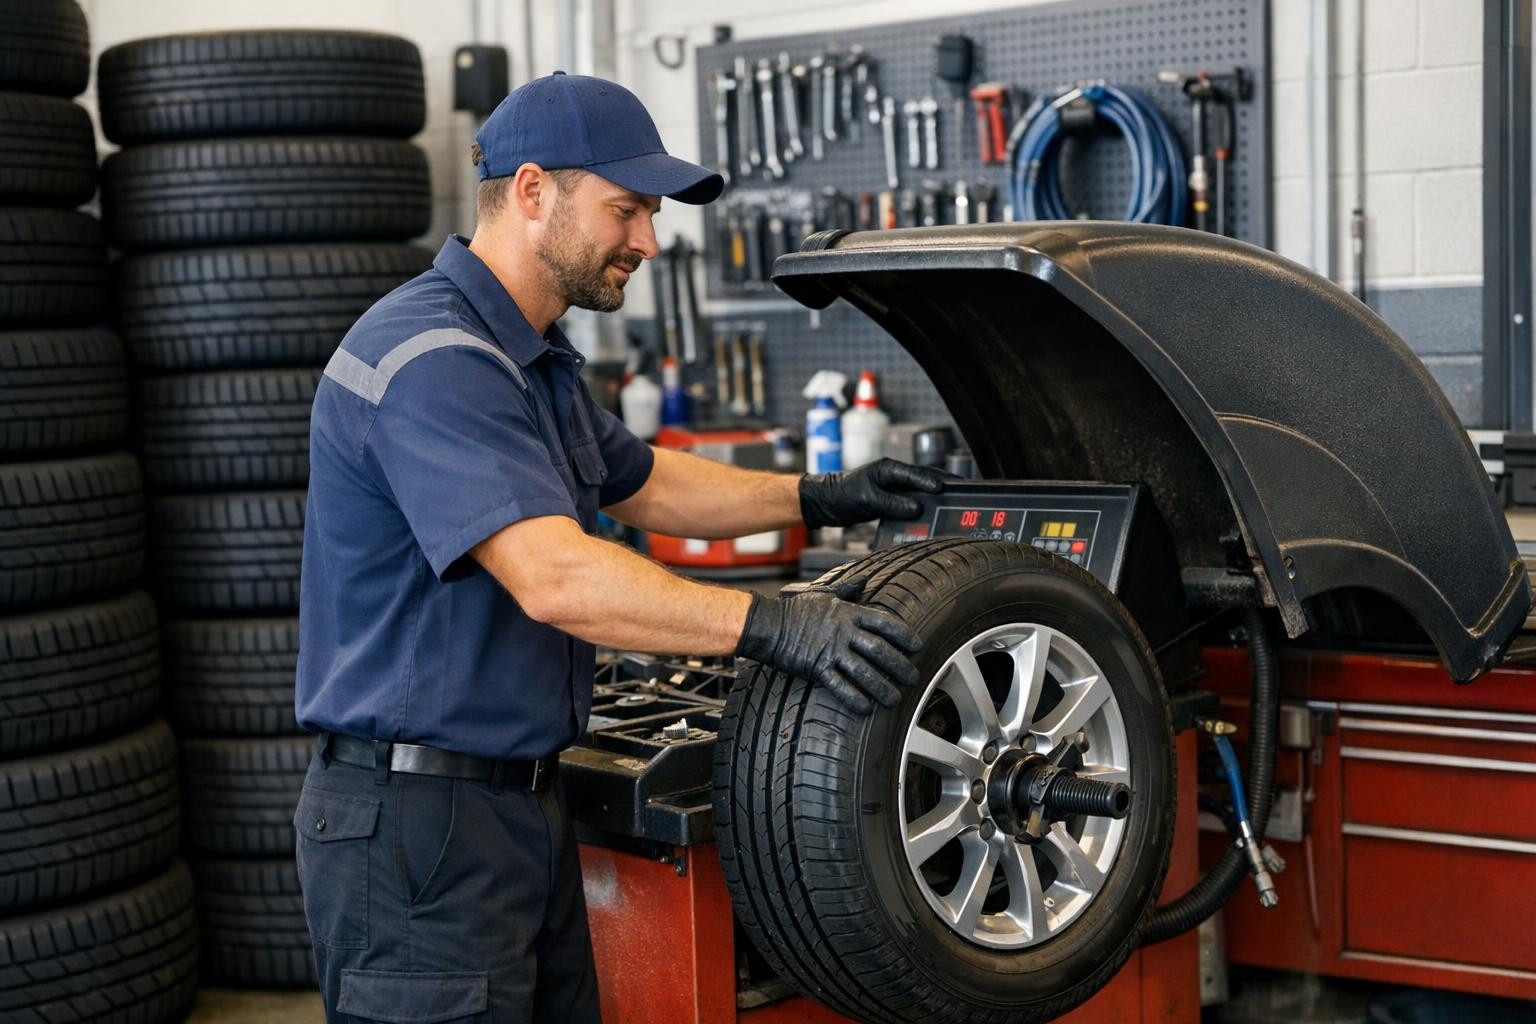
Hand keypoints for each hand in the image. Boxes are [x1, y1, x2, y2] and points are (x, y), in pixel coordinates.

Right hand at [735, 575, 922, 713]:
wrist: (768, 625)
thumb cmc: (796, 610)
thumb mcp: (824, 594)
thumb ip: (847, 589)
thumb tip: (863, 580)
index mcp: (848, 612)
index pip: (884, 623)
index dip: (904, 636)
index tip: (917, 647)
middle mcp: (843, 631)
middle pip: (879, 650)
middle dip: (900, 666)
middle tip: (913, 679)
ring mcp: (830, 650)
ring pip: (864, 672)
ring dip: (882, 688)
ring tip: (895, 699)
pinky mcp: (817, 668)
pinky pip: (840, 686)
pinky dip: (855, 699)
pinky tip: (867, 708)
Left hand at [799, 458, 946, 528]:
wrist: (825, 503)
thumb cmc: (841, 495)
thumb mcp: (867, 499)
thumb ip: (891, 503)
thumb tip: (915, 509)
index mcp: (888, 469)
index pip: (915, 474)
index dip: (930, 482)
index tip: (943, 489)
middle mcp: (893, 475)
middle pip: (924, 478)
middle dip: (943, 483)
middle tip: (962, 490)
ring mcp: (892, 487)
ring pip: (919, 490)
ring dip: (935, 495)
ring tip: (953, 501)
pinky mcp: (890, 499)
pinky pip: (911, 501)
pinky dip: (923, 506)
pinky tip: (932, 513)